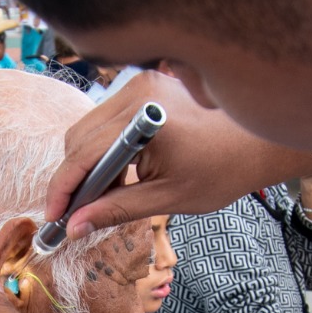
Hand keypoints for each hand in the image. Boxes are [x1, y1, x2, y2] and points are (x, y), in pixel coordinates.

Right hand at [42, 70, 311, 236]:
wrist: (257, 144)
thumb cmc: (221, 171)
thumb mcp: (167, 198)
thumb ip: (116, 210)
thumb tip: (75, 227)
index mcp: (144, 117)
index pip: (84, 153)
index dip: (63, 189)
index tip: (53, 218)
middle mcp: (136, 91)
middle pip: (79, 138)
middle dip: (73, 178)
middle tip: (74, 215)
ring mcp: (139, 85)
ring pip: (88, 129)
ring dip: (87, 164)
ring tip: (101, 197)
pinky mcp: (143, 87)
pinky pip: (106, 121)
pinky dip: (103, 149)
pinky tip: (118, 174)